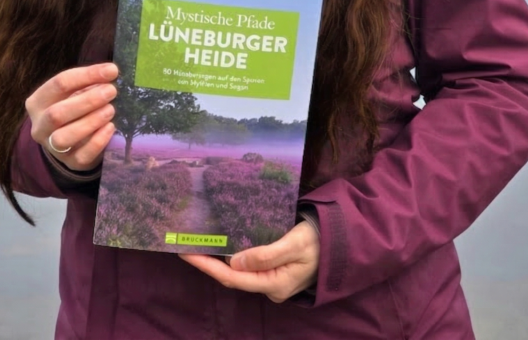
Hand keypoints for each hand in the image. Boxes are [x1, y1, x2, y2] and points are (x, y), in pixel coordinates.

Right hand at [25, 63, 117, 172]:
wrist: (73, 138)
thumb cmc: (74, 105)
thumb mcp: (76, 90)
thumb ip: (89, 81)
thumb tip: (110, 72)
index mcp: (38, 102)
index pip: (59, 84)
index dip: (87, 75)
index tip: (111, 71)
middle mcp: (40, 126)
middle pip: (56, 114)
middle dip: (87, 101)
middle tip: (111, 91)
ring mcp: (52, 147)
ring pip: (64, 138)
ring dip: (90, 122)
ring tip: (110, 109)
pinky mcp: (70, 163)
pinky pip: (81, 156)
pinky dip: (97, 141)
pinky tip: (110, 127)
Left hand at [179, 220, 319, 302]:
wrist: (341, 242)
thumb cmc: (318, 241)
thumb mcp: (294, 244)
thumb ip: (265, 254)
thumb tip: (234, 261)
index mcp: (274, 284)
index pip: (232, 277)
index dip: (207, 266)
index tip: (187, 253)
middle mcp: (270, 287)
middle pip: (232, 277)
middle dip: (208, 262)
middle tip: (186, 245)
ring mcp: (272, 281)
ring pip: (239, 271)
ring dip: (218, 259)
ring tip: (199, 242)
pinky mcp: (274, 271)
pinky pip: (248, 265)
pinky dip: (232, 255)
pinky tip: (222, 244)